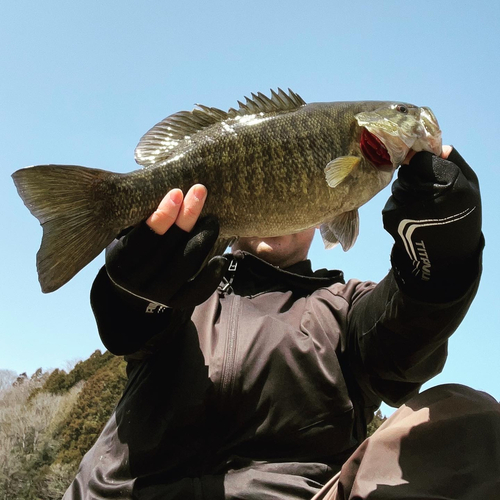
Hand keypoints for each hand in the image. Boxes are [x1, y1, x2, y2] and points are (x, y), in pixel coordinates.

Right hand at [105, 185, 227, 309]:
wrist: (134, 291)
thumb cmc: (134, 250)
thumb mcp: (125, 235)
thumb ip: (138, 217)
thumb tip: (159, 181)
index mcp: (120, 261)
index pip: (142, 238)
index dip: (161, 216)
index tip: (177, 192)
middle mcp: (136, 282)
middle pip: (167, 250)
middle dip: (186, 220)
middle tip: (201, 193)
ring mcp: (157, 296)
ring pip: (184, 268)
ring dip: (202, 241)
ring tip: (213, 220)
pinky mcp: (177, 303)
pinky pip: (197, 291)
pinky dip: (212, 275)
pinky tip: (222, 257)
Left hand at [383, 147, 481, 297]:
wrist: (446, 257)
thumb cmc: (462, 216)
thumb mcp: (470, 187)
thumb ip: (454, 162)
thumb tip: (437, 145)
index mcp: (450, 185)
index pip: (422, 159)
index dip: (424, 163)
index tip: (429, 170)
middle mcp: (426, 195)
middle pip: (407, 171)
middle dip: (414, 176)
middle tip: (426, 191)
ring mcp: (405, 207)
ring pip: (397, 185)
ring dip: (405, 191)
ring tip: (421, 207)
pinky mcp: (390, 218)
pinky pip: (391, 201)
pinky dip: (399, 205)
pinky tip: (412, 217)